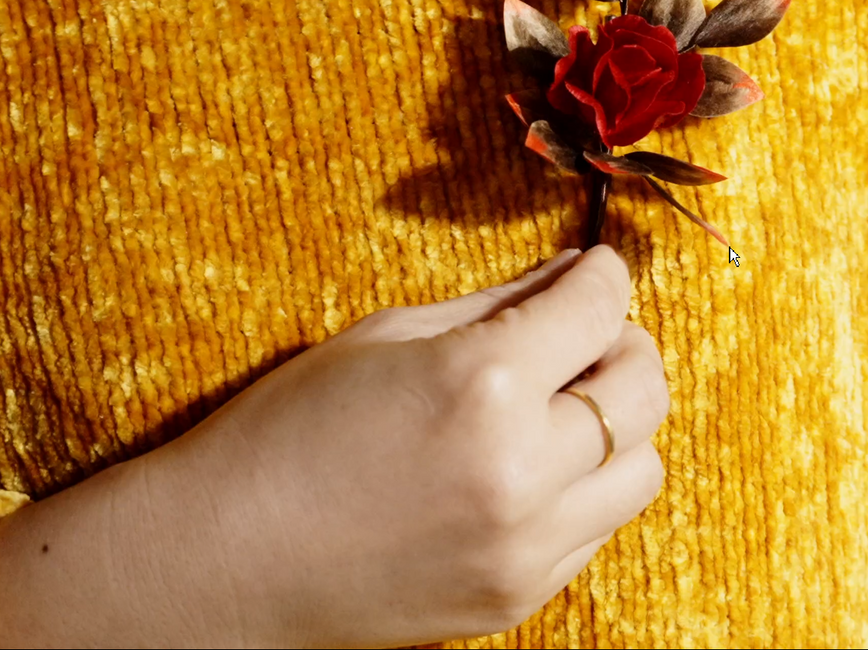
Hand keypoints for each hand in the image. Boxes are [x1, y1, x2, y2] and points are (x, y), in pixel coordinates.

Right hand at [0, 246, 666, 647]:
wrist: (223, 560)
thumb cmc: (287, 430)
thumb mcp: (387, 336)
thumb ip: (499, 304)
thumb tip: (576, 275)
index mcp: (480, 384)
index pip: (600, 309)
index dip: (604, 277)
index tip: (595, 271)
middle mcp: (520, 469)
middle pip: (644, 388)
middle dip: (627, 343)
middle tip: (589, 333)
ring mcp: (525, 546)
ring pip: (642, 468)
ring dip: (618, 424)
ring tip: (562, 405)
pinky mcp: (518, 595)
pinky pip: (597, 529)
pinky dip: (584, 488)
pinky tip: (528, 467)